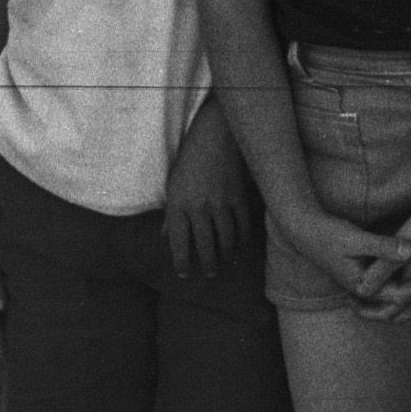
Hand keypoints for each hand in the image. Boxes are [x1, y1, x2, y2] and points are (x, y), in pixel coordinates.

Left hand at [160, 107, 251, 278]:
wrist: (216, 136)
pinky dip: (241, 240)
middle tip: (209, 275)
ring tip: (224, 264)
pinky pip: (242, 225)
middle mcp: (199, 208)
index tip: (184, 274)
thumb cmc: (190, 160)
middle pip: (205, 246)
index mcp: (178, 206)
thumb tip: (168, 237)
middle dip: (207, 265)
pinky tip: (239, 247)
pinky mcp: (239, 197)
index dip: (182, 263)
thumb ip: (172, 214)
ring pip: (225, 240)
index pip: (179, 244)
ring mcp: (221, 203)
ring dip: (225, 256)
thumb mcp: (173, 186)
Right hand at [274, 203, 410, 307]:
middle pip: (403, 303)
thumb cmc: (330, 235)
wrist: (308, 232)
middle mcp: (367, 292)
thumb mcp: (357, 239)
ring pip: (401, 298)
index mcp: (363, 288)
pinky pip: (396, 286)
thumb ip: (383, 246)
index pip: (400, 296)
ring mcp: (369, 286)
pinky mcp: (372, 276)